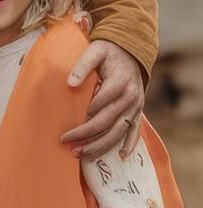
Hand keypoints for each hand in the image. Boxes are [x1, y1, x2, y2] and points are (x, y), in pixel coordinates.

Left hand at [61, 39, 143, 156]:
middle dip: (87, 134)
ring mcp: (136, 106)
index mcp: (120, 81)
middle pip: (108, 121)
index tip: (68, 124)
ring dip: (101, 145)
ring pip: (119, 130)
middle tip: (68, 143)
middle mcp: (131, 96)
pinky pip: (135, 131)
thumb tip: (70, 83)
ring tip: (82, 154)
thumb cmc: (108, 52)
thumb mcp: (95, 50)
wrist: (131, 52)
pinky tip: (121, 157)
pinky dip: (130, 145)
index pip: (102, 102)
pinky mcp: (137, 111)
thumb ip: (82, 65)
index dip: (85, 114)